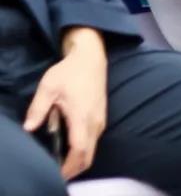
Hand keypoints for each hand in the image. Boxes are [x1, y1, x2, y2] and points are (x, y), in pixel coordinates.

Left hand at [23, 28, 107, 179]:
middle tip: (57, 174)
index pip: (79, 149)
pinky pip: (94, 141)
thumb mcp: (48, 87)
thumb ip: (38, 109)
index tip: (57, 173)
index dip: (69, 165)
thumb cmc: (69, 71)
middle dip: (74, 168)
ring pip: (92, 149)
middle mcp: (95, 121)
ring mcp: (100, 120)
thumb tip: (28, 128)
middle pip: (89, 155)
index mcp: (82, 116)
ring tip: (60, 163)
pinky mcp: (101, 117)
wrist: (91, 57)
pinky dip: (83, 150)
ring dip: (79, 160)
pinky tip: (70, 149)